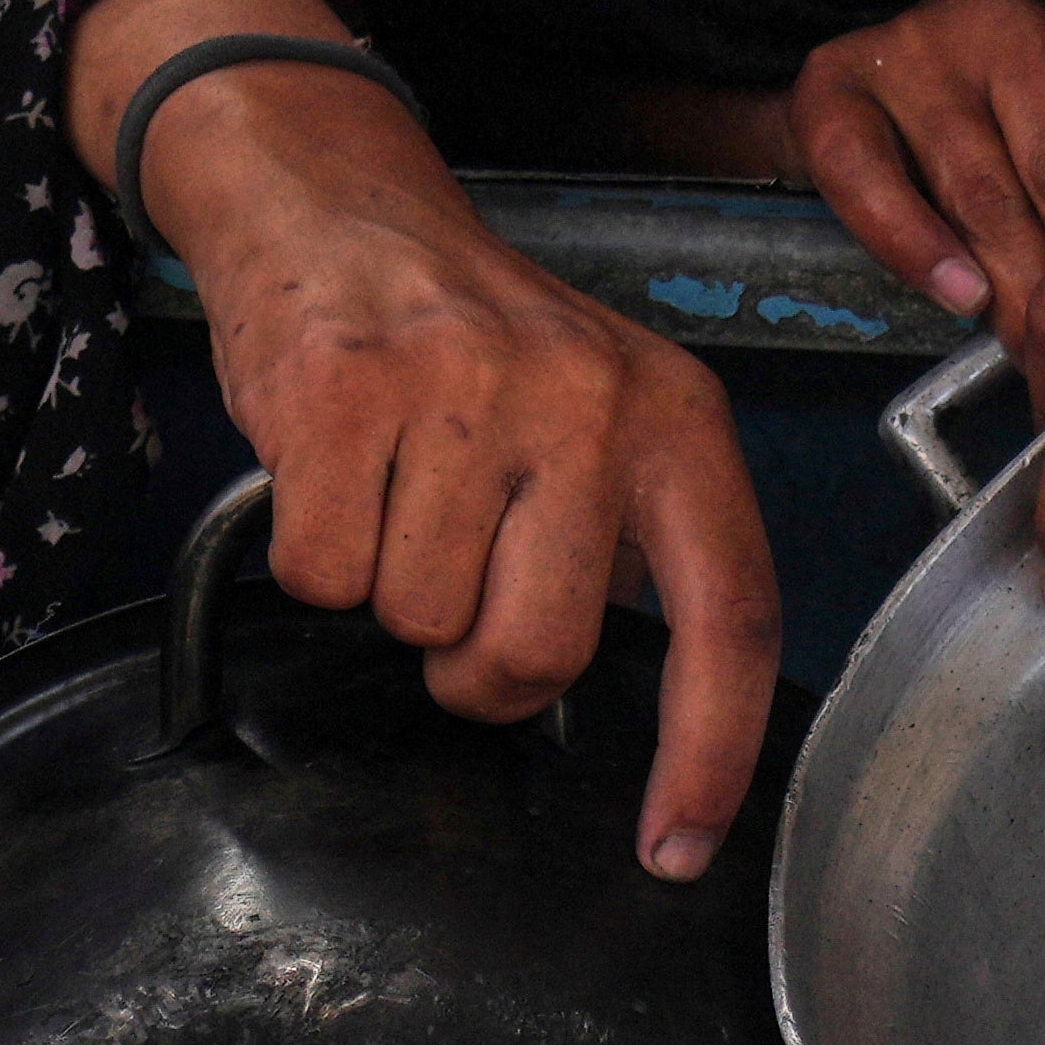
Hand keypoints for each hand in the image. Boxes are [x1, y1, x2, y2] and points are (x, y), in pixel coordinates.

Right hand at [128, 0, 780, 869]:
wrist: (333, 199)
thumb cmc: (465, 337)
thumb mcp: (596, 408)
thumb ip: (623, 533)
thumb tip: (636, 702)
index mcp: (676, 416)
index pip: (731, 612)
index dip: (713, 749)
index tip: (677, 845)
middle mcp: (591, 399)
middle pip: (540, 651)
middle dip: (477, 664)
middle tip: (453, 585)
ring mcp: (467, 390)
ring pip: (420, 619)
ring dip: (389, 587)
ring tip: (395, 486)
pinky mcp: (348, 392)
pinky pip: (323, 575)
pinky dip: (312, 552)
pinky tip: (333, 468)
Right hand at [784, 0, 1044, 326]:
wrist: (885, 76)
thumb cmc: (1021, 107)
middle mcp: (1008, 11)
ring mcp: (919, 43)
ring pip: (980, 187)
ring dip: (1015, 287)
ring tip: (1040, 351)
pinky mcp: (836, 79)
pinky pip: (867, 175)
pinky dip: (913, 245)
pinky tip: (958, 297)